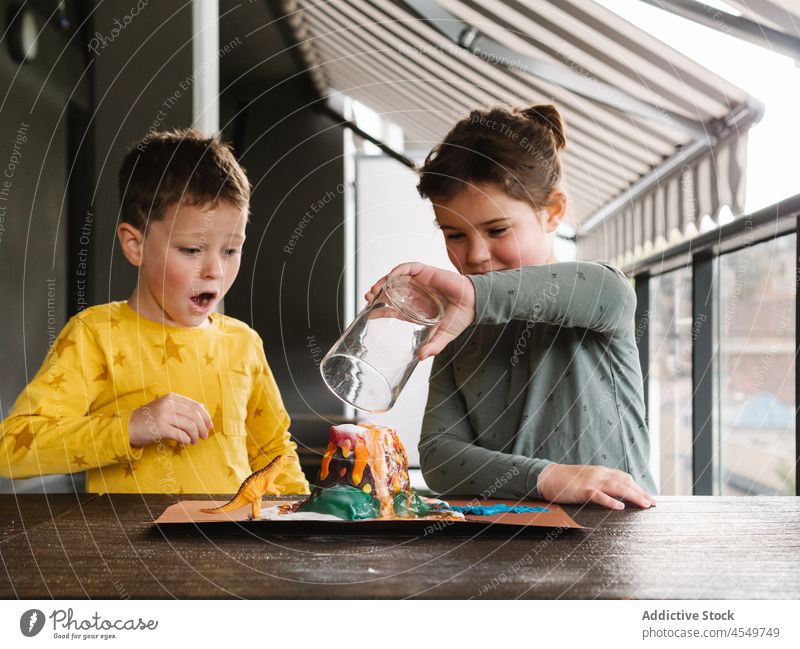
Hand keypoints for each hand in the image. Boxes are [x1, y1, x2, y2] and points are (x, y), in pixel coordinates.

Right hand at [128, 393, 212, 446]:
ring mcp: (164, 415)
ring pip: (190, 425)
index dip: (205, 416)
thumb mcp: (166, 407)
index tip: (210, 425)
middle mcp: (169, 404)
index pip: (196, 405)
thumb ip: (182, 407)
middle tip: (204, 436)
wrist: (128, 426)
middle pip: (195, 415)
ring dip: (195, 435)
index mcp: (172, 397)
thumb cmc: (150, 418)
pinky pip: (180, 434)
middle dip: (203, 427)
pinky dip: (187, 439)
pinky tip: (187, 442)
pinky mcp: (160, 428)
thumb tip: (203, 408)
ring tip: (194, 441)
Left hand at [365, 262, 475, 358]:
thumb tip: (421, 357)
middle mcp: (415, 294)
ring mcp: (420, 283)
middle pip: (390, 291)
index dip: (380, 310)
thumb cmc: (461, 317)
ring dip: (384, 281)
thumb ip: (434, 346)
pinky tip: (391, 277)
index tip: (369, 313)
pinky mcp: (426, 272)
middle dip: (377, 293)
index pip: (392, 308)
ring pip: (396, 278)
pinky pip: (409, 268)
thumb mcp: (444, 335)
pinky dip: (398, 271)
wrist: (475, 303)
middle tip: (368, 298)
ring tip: (375, 289)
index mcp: (416, 308)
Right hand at [536, 463, 656, 509]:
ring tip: (644, 504)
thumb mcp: (587, 478)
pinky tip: (620, 507)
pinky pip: (599, 495)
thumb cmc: (566, 481)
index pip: (624, 477)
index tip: (649, 497)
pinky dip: (611, 501)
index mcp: (600, 472)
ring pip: (617, 487)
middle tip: (653, 503)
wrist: (547, 477)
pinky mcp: (582, 490)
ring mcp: (591, 481)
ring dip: (633, 495)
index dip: (638, 487)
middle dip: (641, 492)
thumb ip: (601, 483)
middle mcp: (599, 474)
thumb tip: (616, 493)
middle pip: (625, 482)